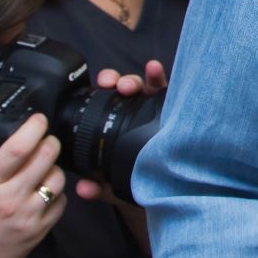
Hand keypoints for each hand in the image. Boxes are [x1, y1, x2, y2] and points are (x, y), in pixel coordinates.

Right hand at [0, 118, 64, 257]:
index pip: (17, 148)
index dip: (34, 128)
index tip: (38, 119)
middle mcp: (9, 200)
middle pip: (45, 158)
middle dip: (50, 141)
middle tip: (45, 138)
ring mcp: (28, 216)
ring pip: (58, 178)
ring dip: (54, 166)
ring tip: (44, 165)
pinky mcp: (40, 230)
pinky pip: (61, 201)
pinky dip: (57, 191)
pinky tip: (43, 189)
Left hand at [74, 63, 164, 242]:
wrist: (170, 189)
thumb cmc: (143, 180)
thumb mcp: (120, 185)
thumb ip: (100, 187)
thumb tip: (83, 188)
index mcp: (120, 126)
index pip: (107, 105)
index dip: (99, 95)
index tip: (94, 91)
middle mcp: (137, 113)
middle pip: (124, 92)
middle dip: (115, 82)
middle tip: (111, 85)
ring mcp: (157, 109)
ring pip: (143, 87)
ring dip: (134, 80)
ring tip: (128, 84)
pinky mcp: (175, 109)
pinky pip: (167, 90)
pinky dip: (158, 75)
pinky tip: (153, 68)